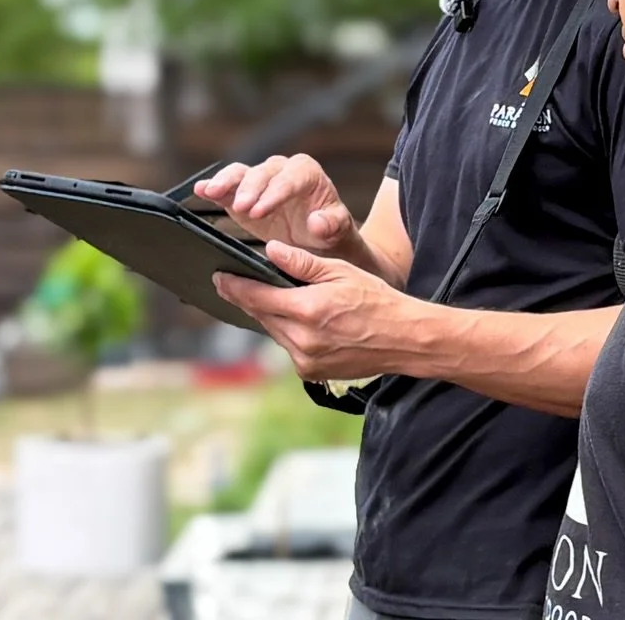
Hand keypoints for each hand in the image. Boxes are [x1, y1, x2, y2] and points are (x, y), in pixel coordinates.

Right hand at [194, 155, 360, 259]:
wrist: (317, 240)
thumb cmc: (330, 230)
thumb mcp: (338, 230)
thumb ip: (332, 225)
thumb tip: (317, 222)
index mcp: (306, 173)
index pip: (289, 179)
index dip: (274, 194)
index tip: (260, 211)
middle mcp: (281, 170)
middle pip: (262, 173)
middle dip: (250, 189)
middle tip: (241, 208)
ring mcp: (260, 180)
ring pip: (241, 173)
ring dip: (226, 182)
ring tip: (213, 192)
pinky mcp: (242, 192)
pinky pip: (227, 184)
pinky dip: (213, 185)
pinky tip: (200, 190)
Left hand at [214, 242, 419, 382]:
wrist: (405, 339)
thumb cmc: (378, 301)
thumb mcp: (341, 272)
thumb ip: (302, 263)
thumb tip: (270, 251)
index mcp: (307, 310)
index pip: (256, 297)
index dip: (234, 287)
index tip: (219, 277)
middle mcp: (302, 340)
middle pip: (261, 316)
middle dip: (249, 300)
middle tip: (236, 284)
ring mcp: (306, 360)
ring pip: (274, 333)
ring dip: (271, 316)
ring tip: (272, 299)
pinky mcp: (312, 373)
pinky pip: (289, 348)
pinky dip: (289, 333)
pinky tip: (300, 321)